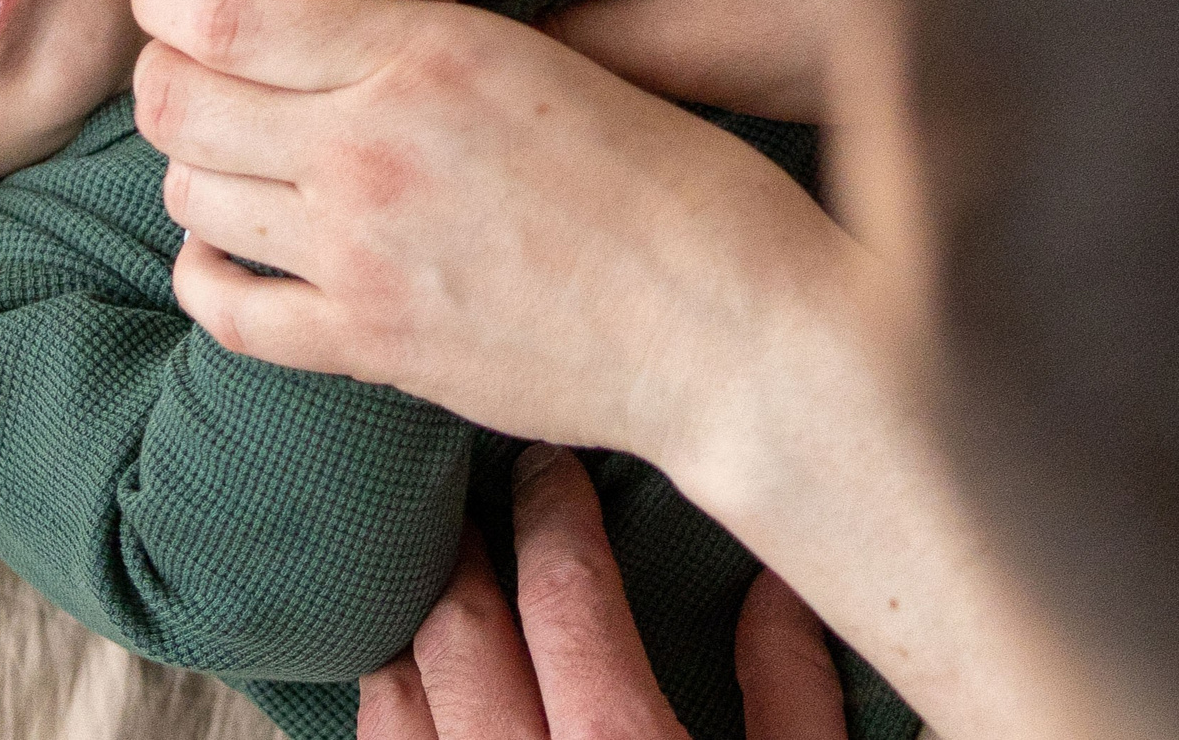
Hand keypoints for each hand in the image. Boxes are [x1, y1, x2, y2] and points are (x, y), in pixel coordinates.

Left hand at [126, 0, 863, 466]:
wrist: (728, 322)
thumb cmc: (668, 175)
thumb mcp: (546, 59)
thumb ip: (422, 38)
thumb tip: (321, 15)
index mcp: (425, 49)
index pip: (218, 9)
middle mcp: (371, 145)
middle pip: (174, 100)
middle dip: (163, 73)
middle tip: (188, 68)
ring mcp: (361, 255)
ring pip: (188, 195)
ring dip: (192, 168)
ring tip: (232, 155)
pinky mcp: (370, 346)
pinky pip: (227, 308)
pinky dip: (208, 272)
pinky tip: (233, 249)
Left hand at [360, 446, 846, 739]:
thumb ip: (795, 695)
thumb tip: (781, 582)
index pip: (567, 594)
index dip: (554, 516)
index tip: (550, 466)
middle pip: (465, 632)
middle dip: (466, 551)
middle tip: (470, 493)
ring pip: (399, 703)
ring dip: (409, 631)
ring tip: (423, 573)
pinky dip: (383, 711)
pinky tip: (398, 683)